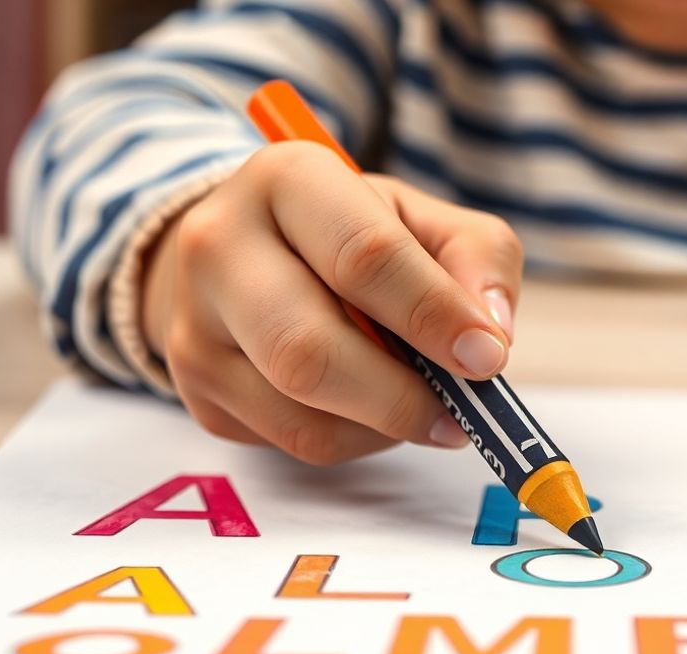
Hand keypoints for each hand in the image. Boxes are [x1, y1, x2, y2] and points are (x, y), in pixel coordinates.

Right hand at [141, 141, 521, 463]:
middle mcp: (220, 246)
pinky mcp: (198, 390)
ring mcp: (195, 326)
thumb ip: (478, 260)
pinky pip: (291, 440)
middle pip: (310, 349)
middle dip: (401, 395)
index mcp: (286, 180)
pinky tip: (375, 410)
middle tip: (463, 414)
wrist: (251, 254)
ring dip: (384, 425)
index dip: (433, 315)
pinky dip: (355, 439)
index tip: (487, 357)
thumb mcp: (424, 219)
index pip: (364, 256)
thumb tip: (491, 334)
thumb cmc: (355, 235)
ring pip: (300, 411)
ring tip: (425, 407)